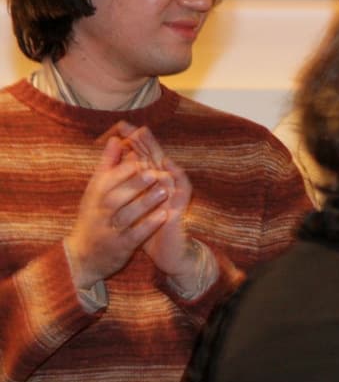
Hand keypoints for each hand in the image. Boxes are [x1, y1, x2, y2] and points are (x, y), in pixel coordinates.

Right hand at [63, 133, 168, 287]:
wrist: (83, 256)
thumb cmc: (93, 216)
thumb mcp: (96, 191)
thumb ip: (108, 165)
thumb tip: (116, 138)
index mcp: (94, 196)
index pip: (105, 181)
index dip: (122, 170)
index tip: (138, 158)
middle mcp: (99, 212)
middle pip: (114, 197)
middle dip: (133, 184)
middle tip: (154, 172)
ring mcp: (109, 230)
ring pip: (126, 215)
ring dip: (145, 203)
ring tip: (164, 191)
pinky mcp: (121, 246)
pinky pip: (135, 235)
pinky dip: (149, 225)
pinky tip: (165, 215)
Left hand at [125, 127, 200, 280]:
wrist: (168, 255)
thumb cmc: (150, 231)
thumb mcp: (132, 209)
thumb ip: (125, 190)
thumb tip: (114, 174)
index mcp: (150, 187)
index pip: (142, 160)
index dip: (133, 144)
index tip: (121, 127)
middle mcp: (164, 188)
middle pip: (155, 159)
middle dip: (145, 142)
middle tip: (136, 126)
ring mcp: (173, 197)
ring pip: (167, 168)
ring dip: (157, 152)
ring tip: (148, 138)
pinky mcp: (180, 208)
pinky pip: (182, 189)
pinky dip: (176, 175)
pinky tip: (168, 164)